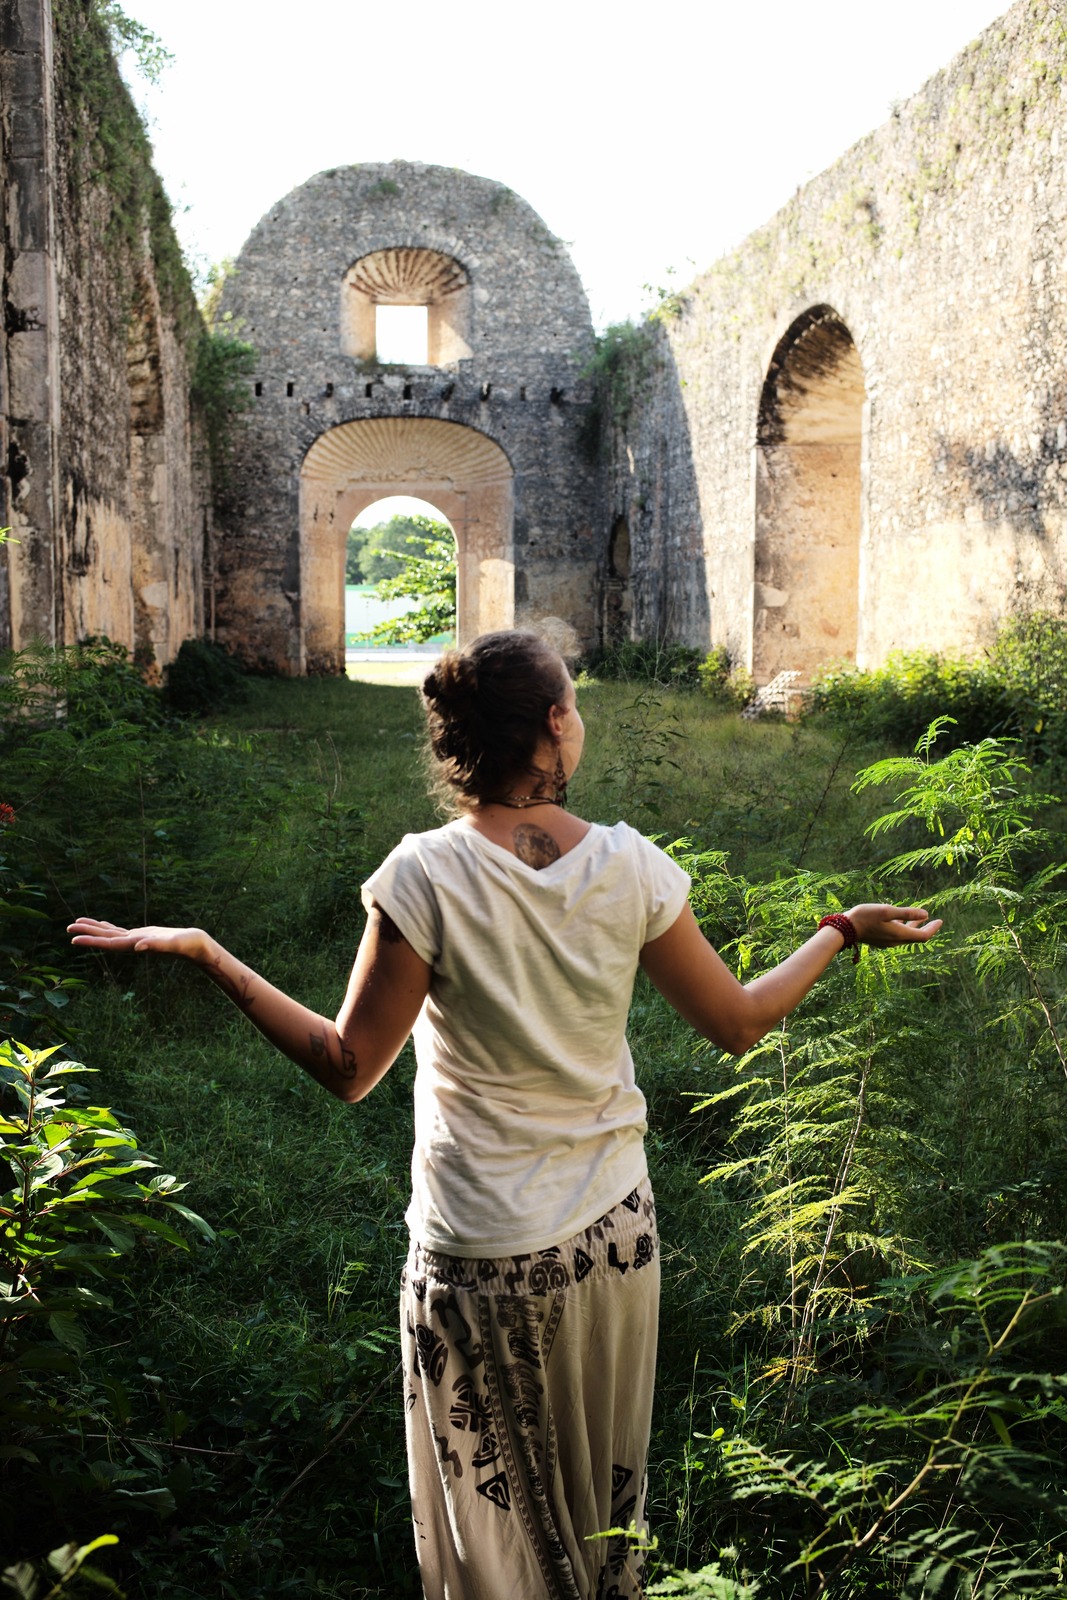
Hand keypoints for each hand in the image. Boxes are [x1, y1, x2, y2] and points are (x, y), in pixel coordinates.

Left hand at [68, 918, 210, 961]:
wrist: (197, 946)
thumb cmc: (187, 945)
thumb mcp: (171, 944)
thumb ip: (155, 945)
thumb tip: (137, 947)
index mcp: (136, 945)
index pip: (109, 944)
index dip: (91, 941)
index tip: (74, 939)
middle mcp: (133, 944)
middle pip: (106, 938)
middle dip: (87, 934)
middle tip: (68, 929)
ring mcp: (137, 939)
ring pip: (111, 933)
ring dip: (95, 929)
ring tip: (78, 923)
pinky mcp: (142, 934)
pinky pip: (121, 930)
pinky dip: (109, 927)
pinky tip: (103, 925)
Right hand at [844, 904, 942, 948]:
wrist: (846, 928)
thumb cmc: (866, 916)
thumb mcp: (887, 911)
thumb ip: (907, 913)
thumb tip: (926, 914)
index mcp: (899, 934)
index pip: (923, 935)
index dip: (933, 928)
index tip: (940, 920)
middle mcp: (895, 941)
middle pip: (916, 937)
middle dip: (926, 928)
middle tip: (935, 920)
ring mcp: (887, 942)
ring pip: (906, 936)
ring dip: (914, 927)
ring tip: (920, 918)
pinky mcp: (880, 940)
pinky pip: (897, 935)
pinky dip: (904, 927)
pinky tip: (900, 920)